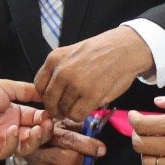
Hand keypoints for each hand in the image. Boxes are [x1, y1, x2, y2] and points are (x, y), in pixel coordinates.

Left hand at [0, 79, 51, 159]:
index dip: (45, 119)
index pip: (36, 119)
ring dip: (34, 139)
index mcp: (13, 114)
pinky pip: (7, 151)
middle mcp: (9, 128)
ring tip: (37, 129)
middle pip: (33, 135)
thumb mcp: (7, 88)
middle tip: (48, 124)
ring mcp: (0, 140)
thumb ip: (27, 91)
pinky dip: (13, 142)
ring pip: (24, 147)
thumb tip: (45, 91)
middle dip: (43, 131)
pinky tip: (14, 130)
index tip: (53, 115)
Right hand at [14, 125, 107, 164]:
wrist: (23, 158)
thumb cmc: (46, 140)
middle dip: (83, 158)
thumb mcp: (58, 126)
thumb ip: (74, 126)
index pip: (69, 139)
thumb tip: (93, 129)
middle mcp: (40, 153)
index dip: (87, 144)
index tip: (101, 149)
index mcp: (45, 134)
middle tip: (85, 156)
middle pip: (72, 159)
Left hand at [34, 27, 152, 122]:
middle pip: (49, 100)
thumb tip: (50, 92)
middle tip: (65, 110)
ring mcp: (76, 83)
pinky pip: (76, 115)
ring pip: (63, 109)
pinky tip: (88, 108)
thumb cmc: (101, 51)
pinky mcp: (90, 95)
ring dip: (71, 111)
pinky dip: (81, 115)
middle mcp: (61, 71)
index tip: (55, 99)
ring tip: (81, 104)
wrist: (125, 49)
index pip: (39, 85)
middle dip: (56, 108)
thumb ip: (58, 70)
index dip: (46, 96)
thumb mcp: (72, 53)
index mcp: (54, 58)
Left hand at [129, 88, 164, 164]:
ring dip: (146, 153)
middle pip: (140, 145)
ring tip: (153, 145)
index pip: (142, 125)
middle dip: (136, 135)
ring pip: (149, 163)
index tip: (135, 116)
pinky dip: (160, 164)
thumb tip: (158, 103)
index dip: (133, 119)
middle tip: (142, 130)